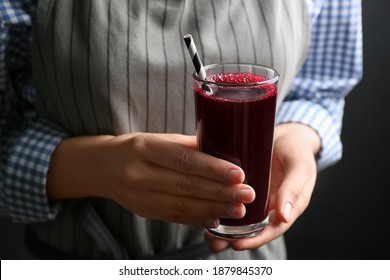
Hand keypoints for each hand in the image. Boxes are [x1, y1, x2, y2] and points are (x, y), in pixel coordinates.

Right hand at [46, 133, 254, 227]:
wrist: (102, 167)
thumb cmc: (136, 148)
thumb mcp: (158, 139)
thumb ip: (188, 146)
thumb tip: (224, 151)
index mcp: (146, 148)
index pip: (183, 159)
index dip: (212, 168)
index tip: (239, 174)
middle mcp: (140, 173)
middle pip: (185, 185)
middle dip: (220, 192)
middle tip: (248, 194)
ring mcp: (140, 196)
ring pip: (182, 205)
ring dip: (213, 209)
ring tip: (239, 210)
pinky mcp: (145, 212)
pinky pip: (174, 218)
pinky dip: (197, 219)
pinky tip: (216, 220)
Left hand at [205, 123, 320, 251]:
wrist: (287, 135)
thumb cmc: (297, 151)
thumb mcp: (300, 167)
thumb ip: (293, 189)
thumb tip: (284, 216)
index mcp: (287, 207)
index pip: (272, 230)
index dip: (255, 239)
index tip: (237, 245)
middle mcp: (270, 207)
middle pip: (252, 229)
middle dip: (234, 239)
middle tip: (215, 243)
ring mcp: (256, 198)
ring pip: (240, 218)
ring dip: (224, 228)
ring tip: (207, 235)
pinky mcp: (242, 187)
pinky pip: (231, 200)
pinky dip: (219, 207)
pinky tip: (205, 211)